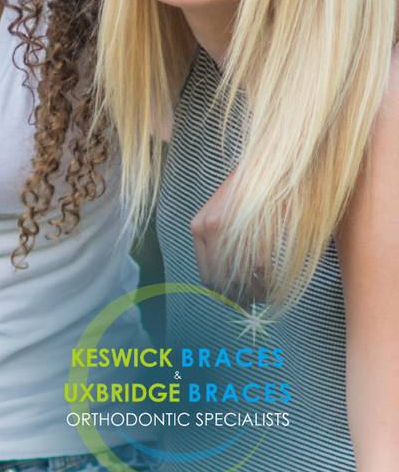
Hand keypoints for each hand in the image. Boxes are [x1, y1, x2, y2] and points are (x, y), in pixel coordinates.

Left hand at [188, 174, 264, 304]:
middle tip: (251, 305)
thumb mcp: (222, 212)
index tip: (234, 302)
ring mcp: (233, 232)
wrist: (267, 166)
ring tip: (264, 296)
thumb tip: (230, 282)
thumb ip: (218, 240)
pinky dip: (268, 282)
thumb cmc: (247, 192)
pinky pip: (260, 269)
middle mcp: (209, 230)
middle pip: (222, 281)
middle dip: (238, 299)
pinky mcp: (255, 232)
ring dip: (254, 294)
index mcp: (198, 227)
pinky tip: (273, 284)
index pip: (206, 275)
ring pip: (241, 279)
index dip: (221, 294)